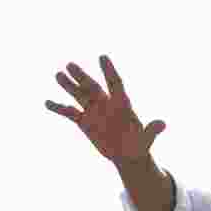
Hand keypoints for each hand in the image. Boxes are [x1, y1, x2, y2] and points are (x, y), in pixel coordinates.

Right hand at [46, 56, 165, 162]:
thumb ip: (152, 130)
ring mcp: (94, 112)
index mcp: (122, 105)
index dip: (109, 71)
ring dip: (69, 86)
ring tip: (57, 75)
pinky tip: (47, 103)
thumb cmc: (140, 145)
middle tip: (70, 64)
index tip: (102, 56)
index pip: (115, 83)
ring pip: (79, 95)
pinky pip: (69, 113)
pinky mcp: (84, 122)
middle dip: (82, 76)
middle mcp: (106, 104)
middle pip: (93, 87)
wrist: (127, 154)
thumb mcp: (146, 139)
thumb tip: (163, 124)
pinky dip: (59, 108)